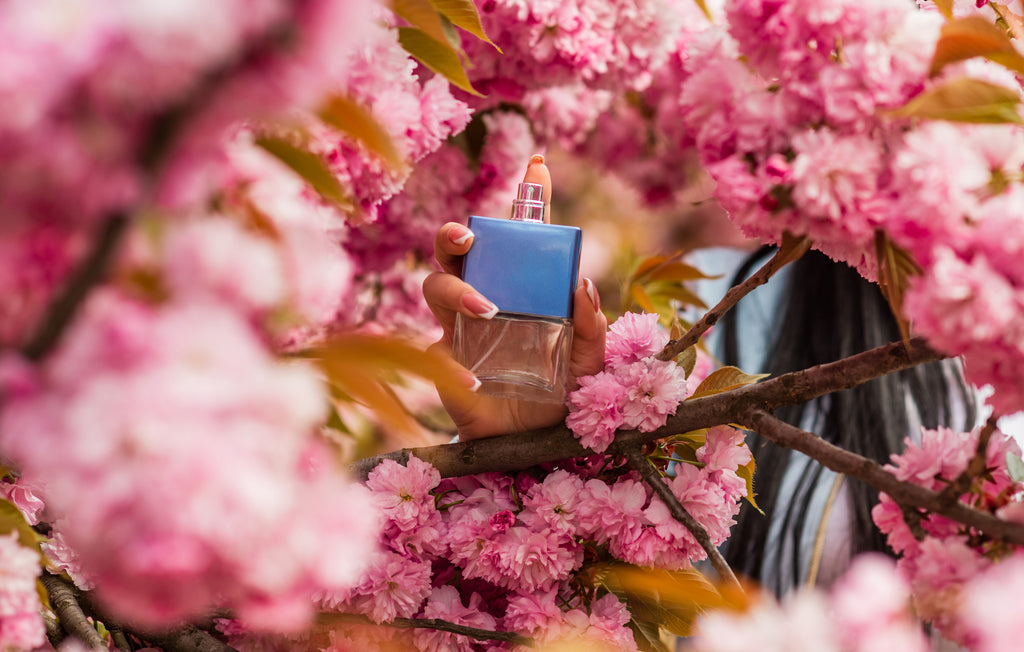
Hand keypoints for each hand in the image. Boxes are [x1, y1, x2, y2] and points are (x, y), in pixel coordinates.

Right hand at [422, 156, 606, 439]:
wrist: (529, 447)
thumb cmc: (560, 398)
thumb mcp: (590, 363)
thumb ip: (592, 327)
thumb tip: (581, 283)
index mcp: (523, 288)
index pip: (521, 237)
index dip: (527, 199)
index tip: (538, 165)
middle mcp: (486, 296)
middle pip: (457, 248)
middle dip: (455, 231)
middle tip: (470, 234)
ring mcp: (458, 325)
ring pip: (435, 283)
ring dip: (458, 288)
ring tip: (488, 310)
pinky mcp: (441, 359)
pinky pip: (434, 345)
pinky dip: (455, 363)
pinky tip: (478, 382)